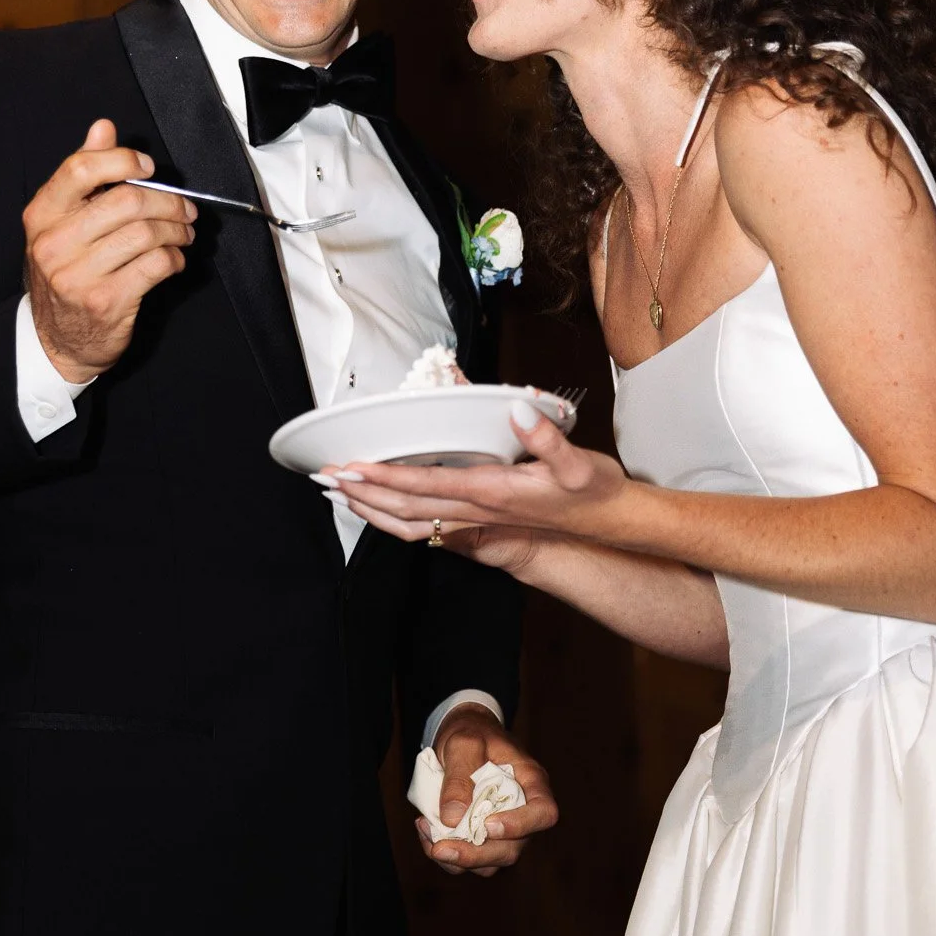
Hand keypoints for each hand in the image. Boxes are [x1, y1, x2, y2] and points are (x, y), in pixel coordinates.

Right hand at [24, 120, 196, 383]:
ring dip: (176, 230)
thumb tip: (102, 128)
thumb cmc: (65, 273)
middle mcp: (55, 242)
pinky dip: (175, 259)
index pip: (81, 169)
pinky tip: (174, 260)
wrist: (57, 341)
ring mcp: (79, 275)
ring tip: (182, 233)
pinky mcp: (107, 301)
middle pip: (126, 201)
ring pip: (146, 233)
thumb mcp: (61, 223)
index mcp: (42, 215)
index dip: (123, 160)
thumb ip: (83, 174)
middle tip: (184, 208)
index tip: (147, 167)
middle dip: (167, 201)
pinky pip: (156, 266)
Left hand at [331, 406, 631, 546]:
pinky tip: (383, 510)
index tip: (351, 466)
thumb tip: (516, 407)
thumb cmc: (592, 491)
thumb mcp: (575, 461)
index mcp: (492, 491)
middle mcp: (478, 509)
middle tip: (326, 478)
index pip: (425, 485)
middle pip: (406, 509)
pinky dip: (398, 520)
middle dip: (363, 495)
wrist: (610, 522)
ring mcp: (478, 519)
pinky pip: (428, 528)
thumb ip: (544, 436)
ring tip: (341, 496)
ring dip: (373, 510)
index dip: (384, 477)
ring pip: (412, 523)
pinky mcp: (482, 521)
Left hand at [419, 703, 557, 878]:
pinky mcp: (484, 838)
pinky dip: (448, 856)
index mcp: (531, 782)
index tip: (488, 825)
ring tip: (427, 833)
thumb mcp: (463, 742)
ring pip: (491, 862)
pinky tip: (427, 831)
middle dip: (475, 854)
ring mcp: (505, 829)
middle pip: (513, 848)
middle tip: (439, 848)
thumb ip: (460, 774)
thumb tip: (453, 818)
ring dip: (458, 859)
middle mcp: (523, 811)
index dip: (520, 825)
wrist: (464, 735)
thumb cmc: (471, 733)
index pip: (544, 813)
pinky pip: (471, 860)